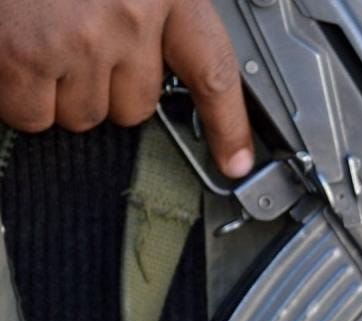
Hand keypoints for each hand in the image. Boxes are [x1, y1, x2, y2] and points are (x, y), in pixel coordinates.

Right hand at [0, 0, 253, 176]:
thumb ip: (140, 10)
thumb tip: (150, 66)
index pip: (213, 70)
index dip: (229, 124)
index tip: (237, 162)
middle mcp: (131, 16)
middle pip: (135, 107)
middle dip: (102, 87)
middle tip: (69, 41)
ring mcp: (79, 39)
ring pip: (82, 115)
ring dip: (56, 91)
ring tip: (36, 37)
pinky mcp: (26, 55)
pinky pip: (30, 113)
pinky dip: (16, 95)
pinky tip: (11, 52)